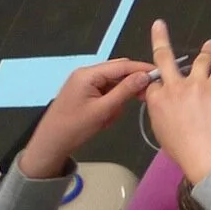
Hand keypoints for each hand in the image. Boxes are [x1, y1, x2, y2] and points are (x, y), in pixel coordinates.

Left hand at [18, 59, 152, 178]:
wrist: (50, 144)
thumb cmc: (74, 127)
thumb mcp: (103, 110)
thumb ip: (125, 91)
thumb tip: (146, 76)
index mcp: (88, 74)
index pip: (122, 65)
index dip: (142, 69)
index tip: (161, 76)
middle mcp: (86, 74)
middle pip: (118, 72)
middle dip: (131, 85)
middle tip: (143, 98)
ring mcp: (85, 83)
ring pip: (114, 83)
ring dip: (119, 97)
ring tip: (112, 116)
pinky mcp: (85, 92)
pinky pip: (106, 92)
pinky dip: (111, 103)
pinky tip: (106, 117)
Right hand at [143, 21, 210, 187]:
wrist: (204, 153)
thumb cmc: (181, 148)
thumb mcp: (159, 129)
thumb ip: (159, 111)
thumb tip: (162, 102)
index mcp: (156, 99)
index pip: (155, 82)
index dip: (160, 83)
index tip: (165, 86)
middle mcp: (173, 86)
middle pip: (165, 58)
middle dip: (160, 39)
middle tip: (160, 26)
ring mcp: (196, 84)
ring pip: (199, 60)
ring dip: (205, 50)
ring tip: (210, 44)